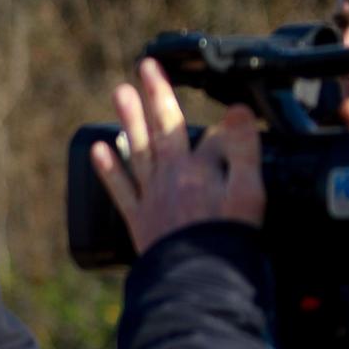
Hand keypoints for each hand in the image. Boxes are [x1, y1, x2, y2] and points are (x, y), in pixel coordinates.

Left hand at [90, 58, 265, 254]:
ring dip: (130, 119)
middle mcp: (171, 177)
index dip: (221, 121)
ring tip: (120, 92)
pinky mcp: (139, 219)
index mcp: (199, 169)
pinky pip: (120, 189)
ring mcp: (152, 197)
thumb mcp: (249, 193)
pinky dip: (109, 169)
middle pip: (163, 128)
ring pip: (138, 150)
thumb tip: (238, 111)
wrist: (198, 282)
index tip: (229, 108)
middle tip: (144, 66)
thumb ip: (244, 151)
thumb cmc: (228, 241)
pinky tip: (100, 149)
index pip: (208, 133)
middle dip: (156, 95)